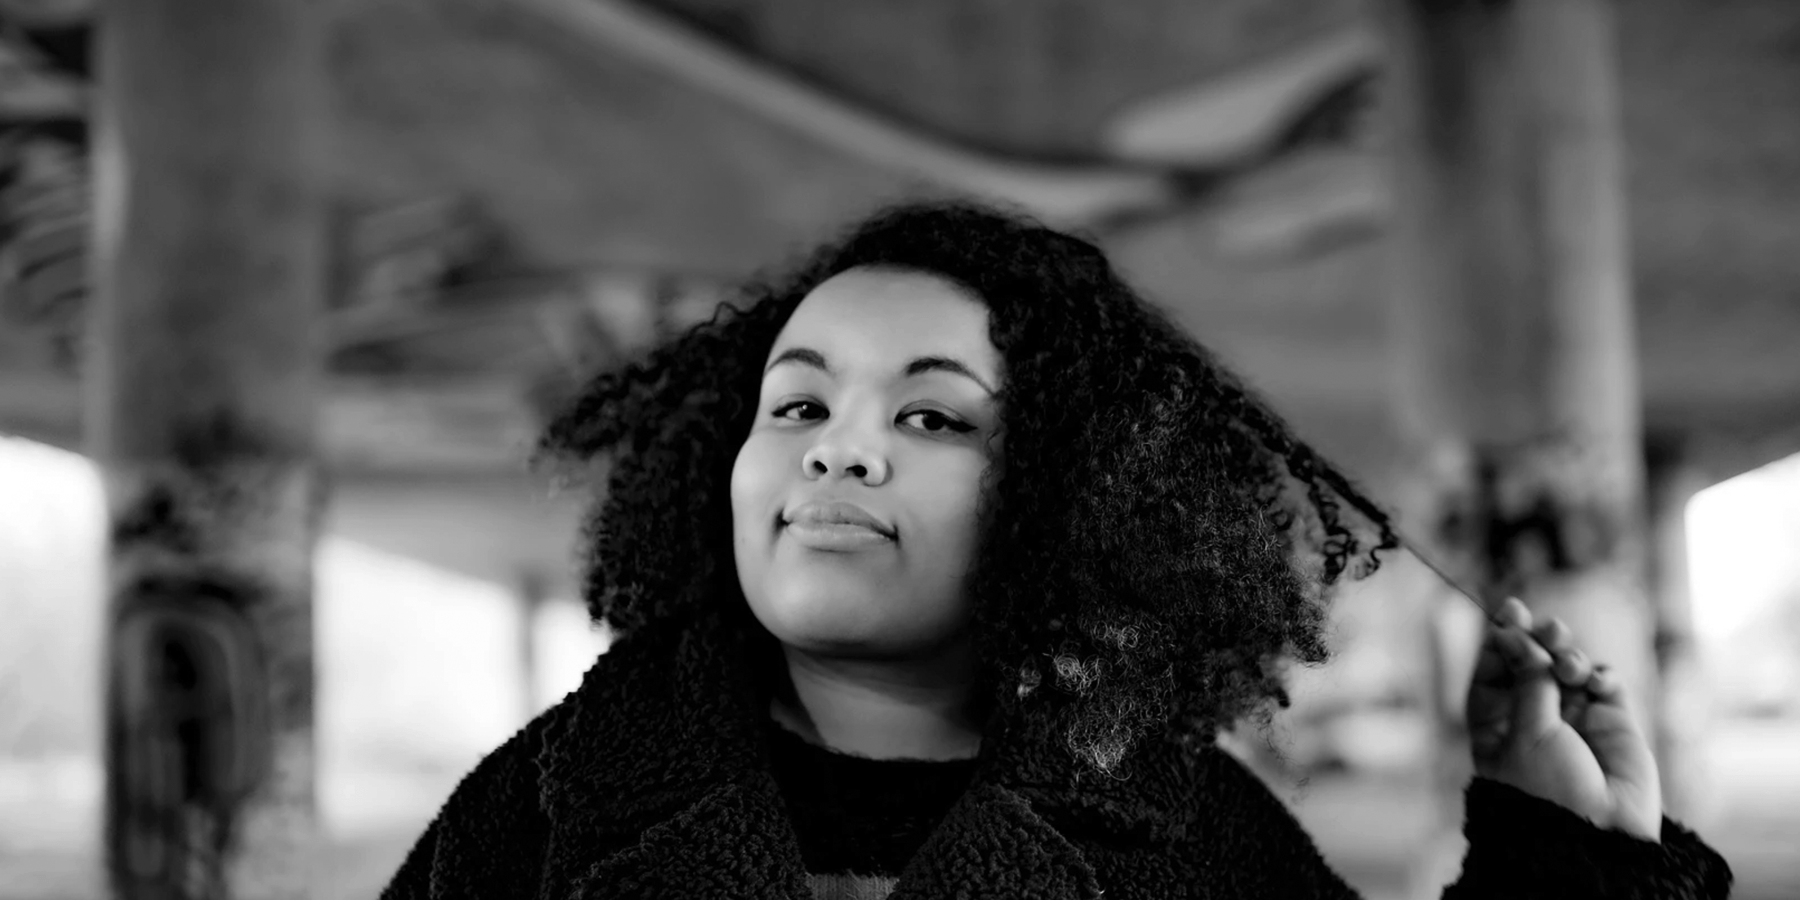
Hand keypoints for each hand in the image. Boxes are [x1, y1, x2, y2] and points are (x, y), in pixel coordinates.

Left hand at [1466, 597, 1662, 841]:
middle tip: (1548, 626)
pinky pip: (1605, 683)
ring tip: (1568, 665)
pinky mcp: (1614, 724)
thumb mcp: (1528, 731)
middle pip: (1533, 664)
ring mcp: (1576, 721)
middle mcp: (1535, 720)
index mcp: (1498, 726)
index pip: (1494, 672)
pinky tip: (1596, 683)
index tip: (1509, 611)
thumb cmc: (1549, 790)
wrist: (1599, 834)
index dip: (1502, 642)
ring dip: (1568, 655)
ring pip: (1569, 668)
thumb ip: (1528, 680)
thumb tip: (1514, 633)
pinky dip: (1600, 675)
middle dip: (1540, 639)